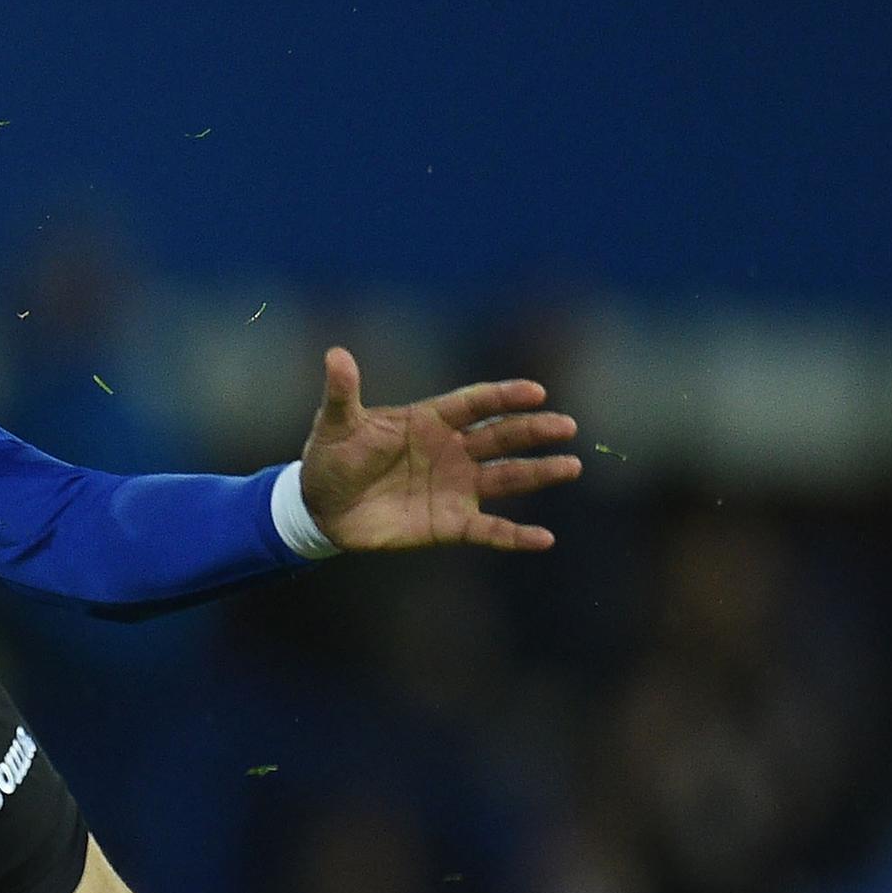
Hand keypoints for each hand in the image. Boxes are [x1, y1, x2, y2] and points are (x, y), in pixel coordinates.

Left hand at [295, 347, 581, 552]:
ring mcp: (455, 487)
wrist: (320, 508)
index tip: (535, 391)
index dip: (504, 396)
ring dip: (538, 472)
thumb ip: (343, 392)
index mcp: (430, 420)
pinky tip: (544, 538)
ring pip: (506, 477)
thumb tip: (335, 354)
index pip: (475, 403)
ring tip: (571, 465)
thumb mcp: (335, 423)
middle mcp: (452, 450)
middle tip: (565, 425)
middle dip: (533, 430)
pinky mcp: (451, 523)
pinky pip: (490, 529)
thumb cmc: (331, 457)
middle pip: (500, 436)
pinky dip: (515, 536)